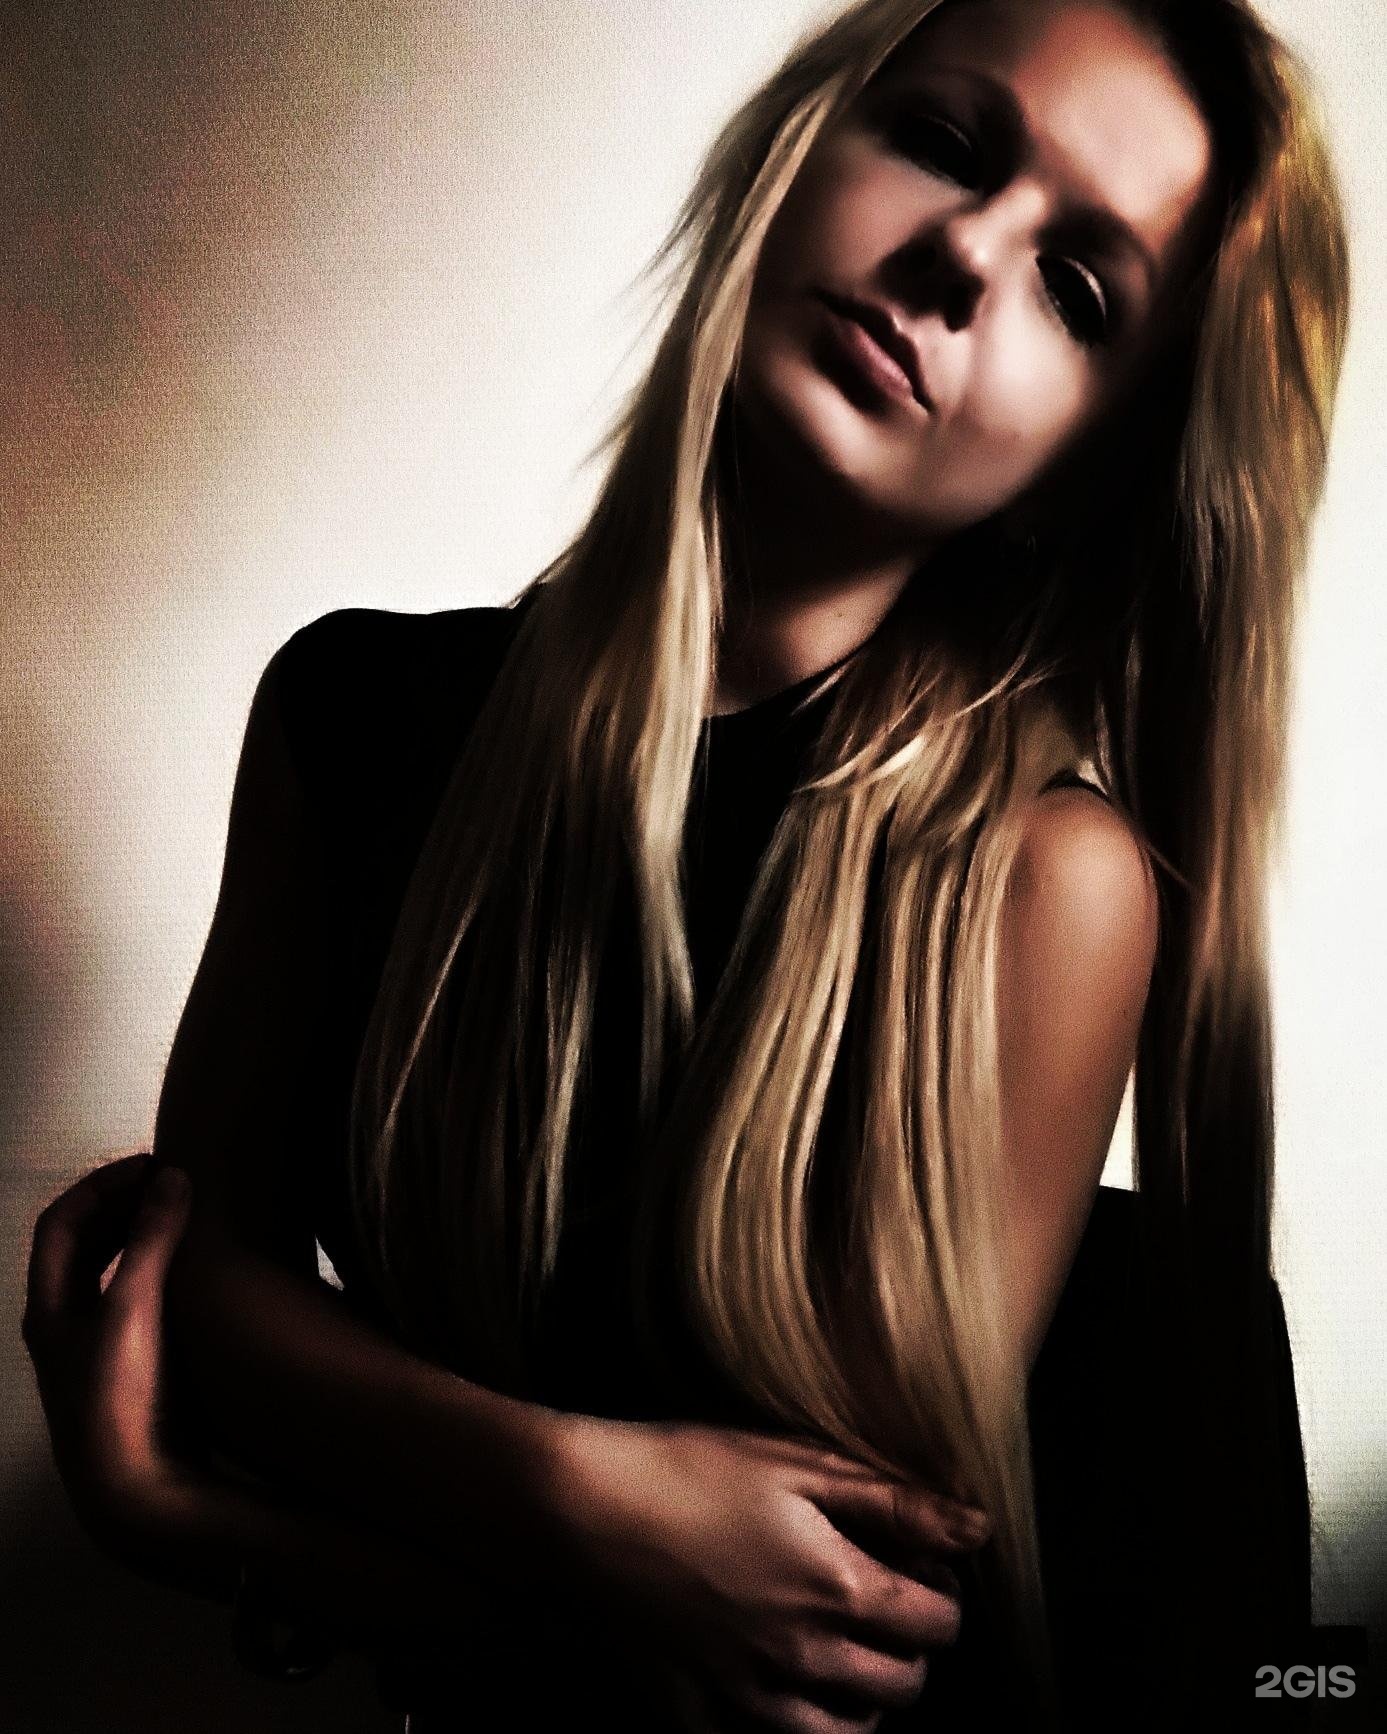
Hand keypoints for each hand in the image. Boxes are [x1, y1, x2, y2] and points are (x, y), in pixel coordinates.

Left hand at [21, 1153, 230, 1584]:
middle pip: (85, 1245)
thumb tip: (172, 1178)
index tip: (150, 1164)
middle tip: (174, 1183)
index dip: (101, 1183)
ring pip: (113, 1275)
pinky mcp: (133, 1370)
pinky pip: (141, 1304)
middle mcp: (66, 1326)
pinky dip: (163, 1274)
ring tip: (188, 1217)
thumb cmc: (119, 1399)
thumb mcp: (131, 1308)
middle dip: (125, 1205)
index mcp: (48, 1308)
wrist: (134, 1491)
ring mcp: (99, 1350)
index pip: (61, 1222)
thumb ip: (150, 1240)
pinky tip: (199, 1274)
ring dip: (144, 1238)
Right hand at [548, 1414, 988, 1732]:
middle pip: (903, 1689)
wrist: (583, 1506)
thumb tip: (977, 1527)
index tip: (922, 1570)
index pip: (937, 1626)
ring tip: (846, 1655)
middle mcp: (803, 1655)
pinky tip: (779, 1685)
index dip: (943, 1597)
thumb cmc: (689, 1467)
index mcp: (837, 1588)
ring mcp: (748, 1691)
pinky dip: (788, 1725)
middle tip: (885, 1608)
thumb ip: (895, 1498)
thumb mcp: (797, 1461)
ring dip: (862, 1701)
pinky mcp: (698, 1708)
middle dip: (911, 1652)